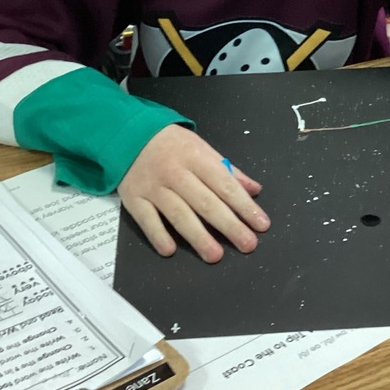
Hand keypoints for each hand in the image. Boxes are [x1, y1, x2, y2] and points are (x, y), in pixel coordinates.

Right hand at [118, 125, 269, 263]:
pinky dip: (158, 235)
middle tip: (248, 244)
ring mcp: (154, 187)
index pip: (225, 184)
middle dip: (229, 225)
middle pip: (205, 202)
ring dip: (198, 236)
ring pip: (178, 214)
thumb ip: (228, 170)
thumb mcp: (202, 148)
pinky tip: (170, 251)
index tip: (261, 224)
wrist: (129, 134)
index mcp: (197, 157)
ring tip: (215, 255)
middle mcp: (176, 173)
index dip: (244, 205)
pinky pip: (147, 220)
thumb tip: (254, 190)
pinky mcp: (134, 198)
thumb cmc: (172, 144)